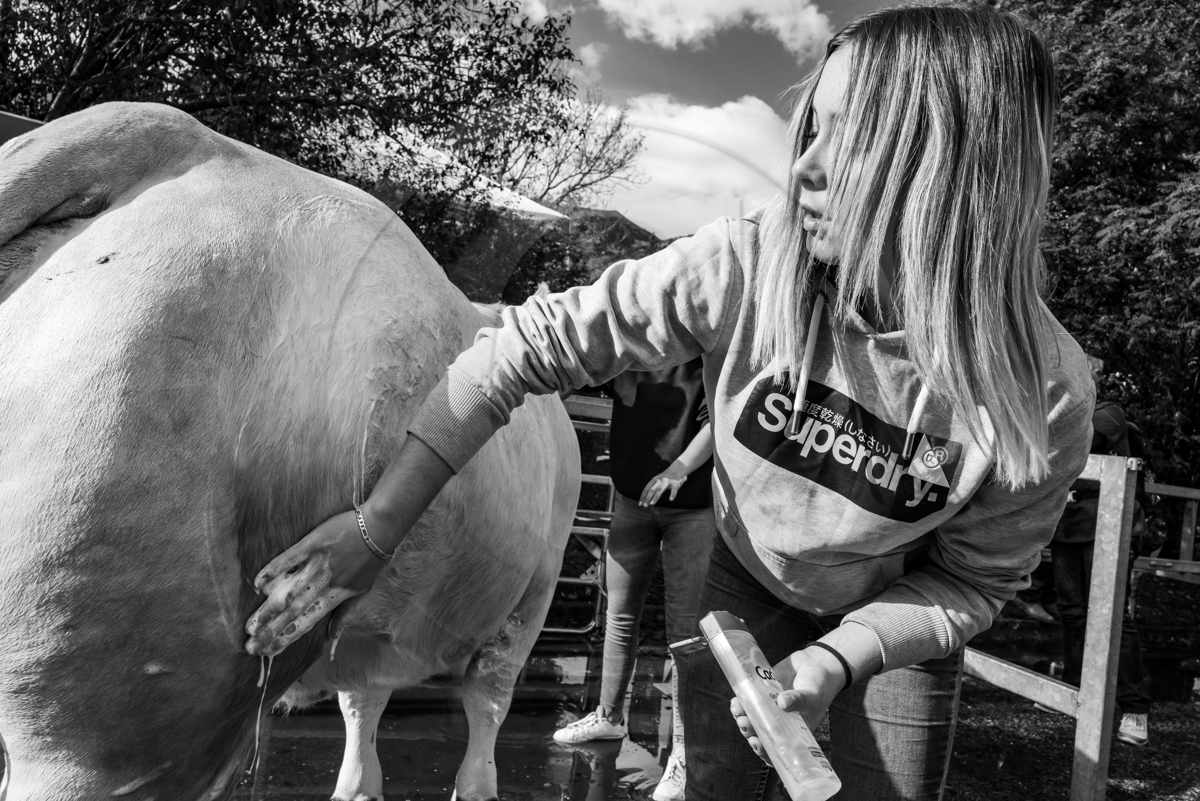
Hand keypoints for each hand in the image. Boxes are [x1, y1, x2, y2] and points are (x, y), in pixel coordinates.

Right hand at [244, 509, 386, 656]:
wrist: (379, 529)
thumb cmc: (372, 561)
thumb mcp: (362, 591)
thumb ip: (345, 614)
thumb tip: (332, 637)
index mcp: (334, 597)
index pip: (306, 623)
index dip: (286, 638)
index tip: (267, 651)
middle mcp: (323, 585)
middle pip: (293, 612)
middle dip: (271, 630)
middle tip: (250, 645)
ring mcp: (317, 565)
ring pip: (289, 591)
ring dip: (268, 609)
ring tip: (250, 624)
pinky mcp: (313, 544)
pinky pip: (290, 559)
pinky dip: (274, 570)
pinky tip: (257, 583)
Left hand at [639, 465, 688, 505]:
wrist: (678, 467)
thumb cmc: (667, 477)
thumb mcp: (658, 481)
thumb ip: (654, 488)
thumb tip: (647, 499)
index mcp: (654, 479)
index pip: (646, 489)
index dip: (643, 496)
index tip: (639, 504)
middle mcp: (660, 480)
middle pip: (651, 489)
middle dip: (647, 498)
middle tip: (644, 506)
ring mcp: (667, 481)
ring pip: (660, 489)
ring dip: (655, 497)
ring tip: (652, 504)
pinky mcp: (675, 483)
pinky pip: (674, 489)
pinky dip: (672, 494)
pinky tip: (670, 499)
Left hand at [729, 647, 844, 763]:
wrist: (815, 661)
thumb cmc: (821, 684)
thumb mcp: (813, 694)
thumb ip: (799, 699)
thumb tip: (782, 702)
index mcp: (795, 732)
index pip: (778, 749)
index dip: (765, 751)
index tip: (756, 743)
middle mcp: (781, 724)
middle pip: (761, 736)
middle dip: (750, 732)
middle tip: (744, 723)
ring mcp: (771, 709)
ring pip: (752, 721)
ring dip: (742, 719)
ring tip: (737, 710)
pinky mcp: (764, 694)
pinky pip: (749, 703)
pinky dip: (741, 704)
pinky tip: (736, 701)